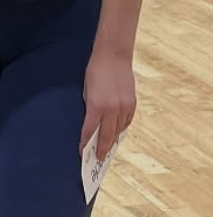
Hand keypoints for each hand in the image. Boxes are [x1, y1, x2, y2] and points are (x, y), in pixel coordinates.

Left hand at [80, 47, 135, 161]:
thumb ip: (90, 108)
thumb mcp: (86, 91)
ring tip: (106, 150)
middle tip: (97, 159)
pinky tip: (117, 134)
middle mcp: (112, 109)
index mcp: (97, 106)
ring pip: (118, 131)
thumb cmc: (95, 72)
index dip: (85, 144)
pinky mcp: (132, 103)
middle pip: (106, 136)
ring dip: (112, 141)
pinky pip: (127, 122)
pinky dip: (121, 129)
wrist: (114, 57)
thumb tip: (91, 123)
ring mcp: (124, 107)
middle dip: (101, 149)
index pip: (89, 131)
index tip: (82, 153)